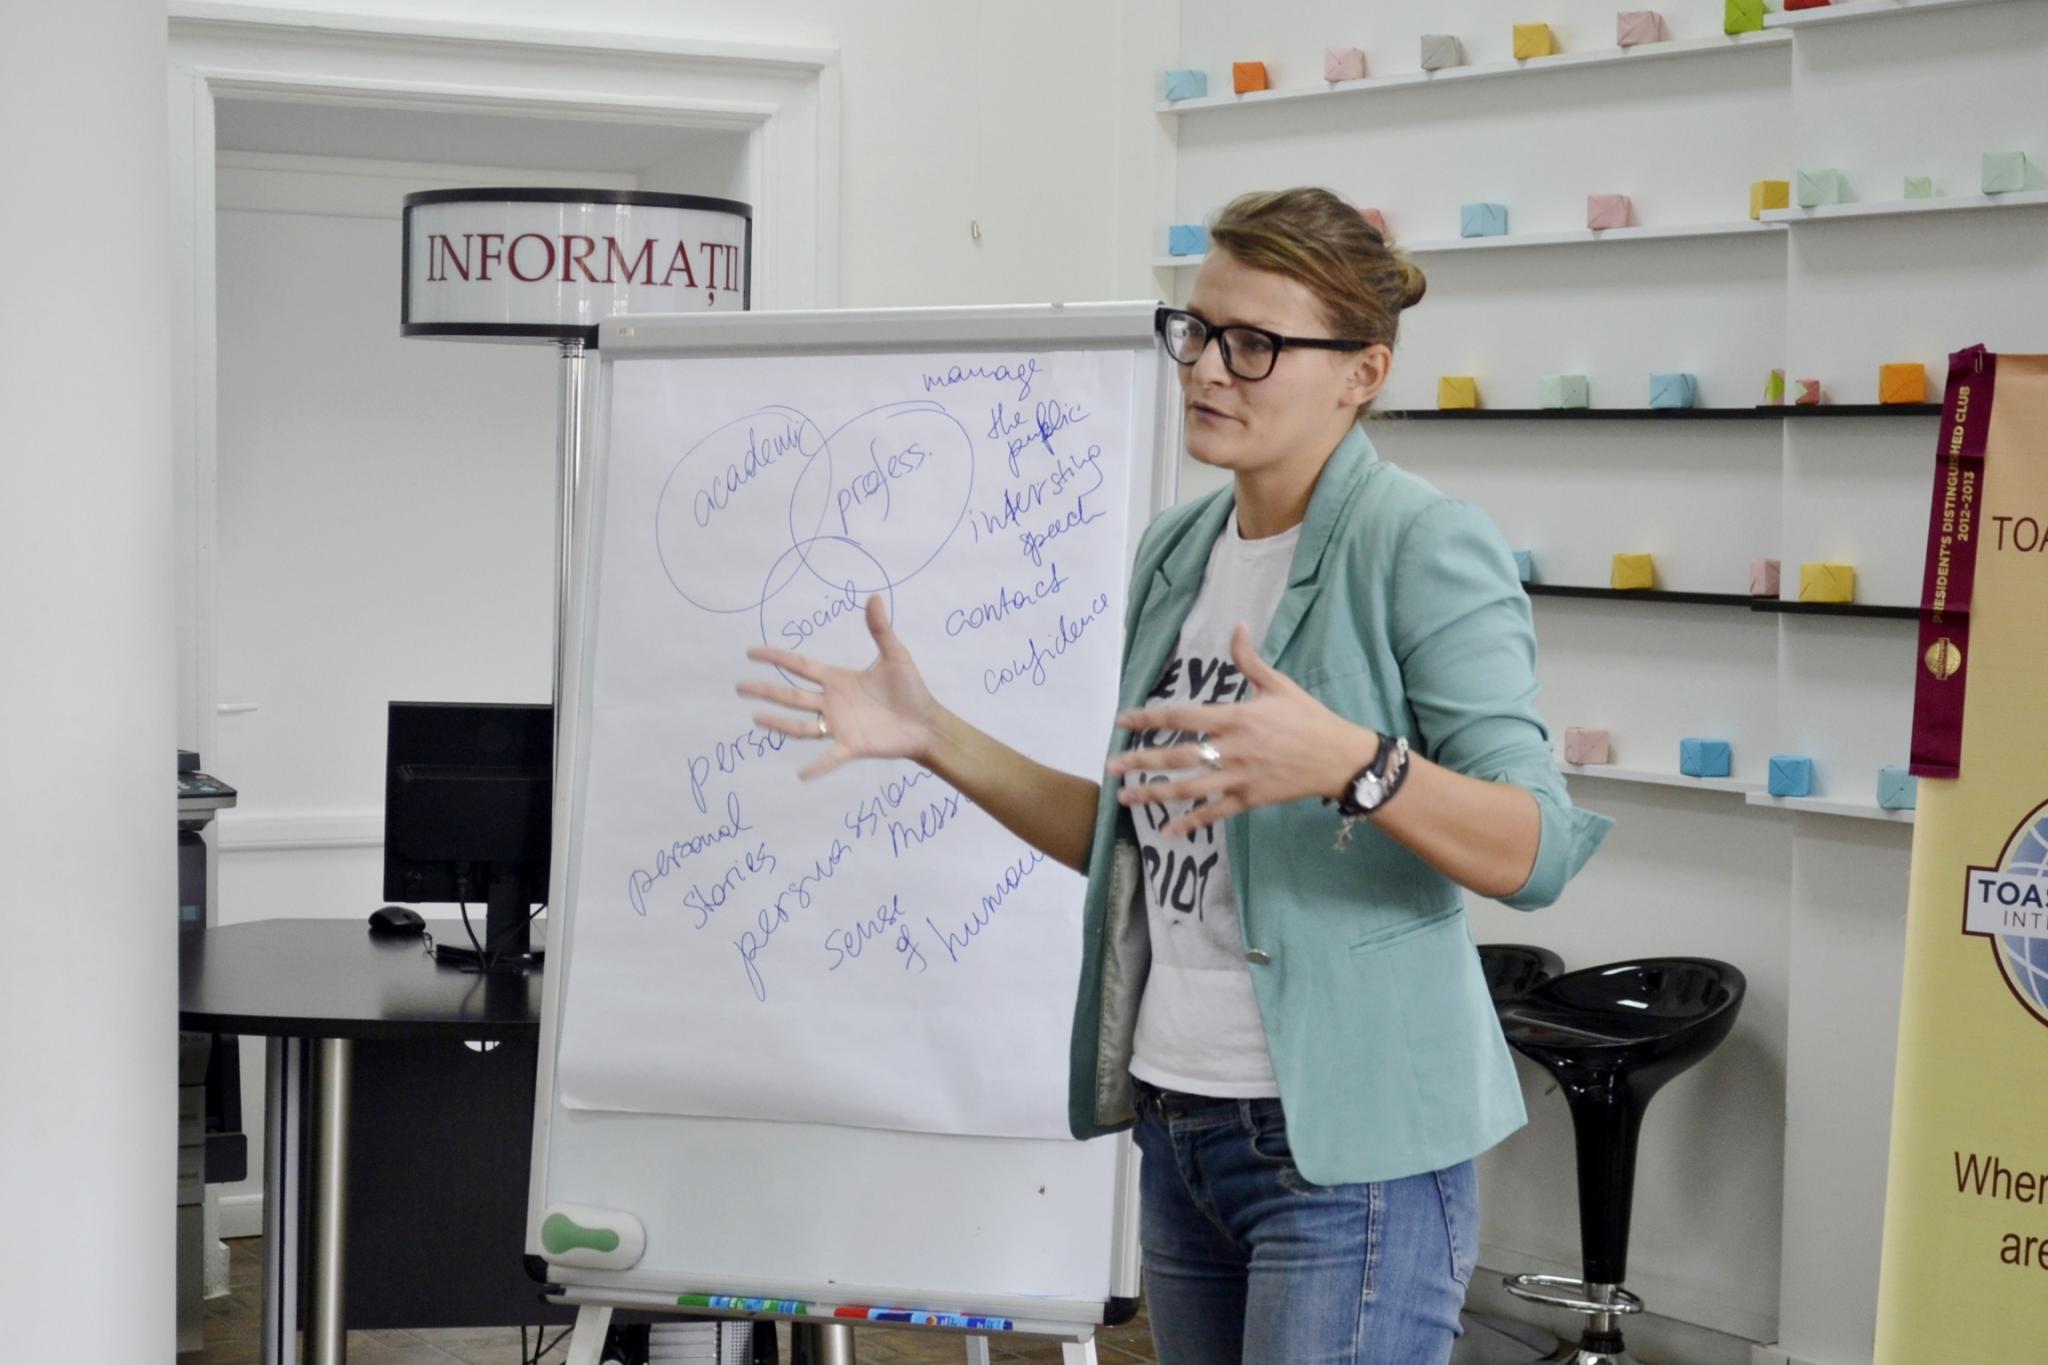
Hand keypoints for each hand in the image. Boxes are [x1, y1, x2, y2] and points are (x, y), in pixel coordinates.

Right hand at [737, 595, 941, 780]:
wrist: (926, 721)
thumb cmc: (910, 690)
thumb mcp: (895, 656)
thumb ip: (880, 630)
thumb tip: (874, 597)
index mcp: (838, 680)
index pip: (800, 666)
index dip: (776, 658)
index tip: (751, 653)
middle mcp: (832, 703)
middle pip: (792, 696)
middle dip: (765, 690)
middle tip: (740, 686)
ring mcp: (839, 726)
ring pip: (802, 725)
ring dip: (779, 724)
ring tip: (756, 719)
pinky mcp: (852, 746)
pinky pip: (830, 757)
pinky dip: (817, 766)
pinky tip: (801, 774)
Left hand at [1104, 623, 1377, 838]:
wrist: (1339, 757)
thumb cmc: (1308, 718)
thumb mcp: (1279, 685)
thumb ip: (1250, 660)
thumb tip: (1236, 627)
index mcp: (1236, 717)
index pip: (1182, 717)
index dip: (1149, 719)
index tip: (1122, 721)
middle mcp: (1233, 749)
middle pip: (1177, 756)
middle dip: (1140, 761)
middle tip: (1111, 765)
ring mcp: (1240, 778)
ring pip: (1189, 788)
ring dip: (1154, 794)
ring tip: (1124, 798)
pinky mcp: (1250, 800)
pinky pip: (1215, 813)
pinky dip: (1191, 823)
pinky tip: (1168, 831)